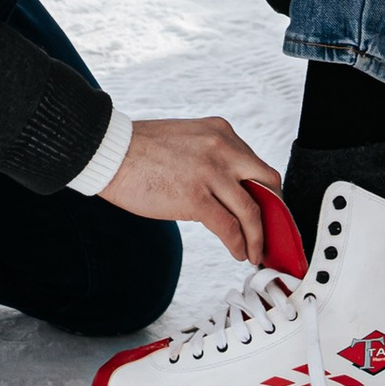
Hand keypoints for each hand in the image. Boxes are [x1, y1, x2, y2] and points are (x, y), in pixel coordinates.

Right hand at [101, 116, 280, 263]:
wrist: (109, 152)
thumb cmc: (140, 149)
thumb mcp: (188, 139)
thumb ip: (211, 157)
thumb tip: (227, 188)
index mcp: (221, 132)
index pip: (257, 165)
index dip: (268, 192)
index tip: (269, 209)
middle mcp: (222, 148)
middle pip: (267, 184)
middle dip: (274, 212)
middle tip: (272, 232)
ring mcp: (210, 173)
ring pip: (251, 210)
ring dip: (258, 237)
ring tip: (255, 252)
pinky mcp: (195, 197)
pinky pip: (229, 227)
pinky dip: (239, 244)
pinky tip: (238, 253)